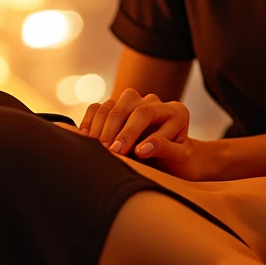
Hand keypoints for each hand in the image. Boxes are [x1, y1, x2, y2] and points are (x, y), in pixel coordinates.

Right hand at [79, 90, 209, 180]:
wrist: (175, 162)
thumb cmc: (179, 162)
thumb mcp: (179, 158)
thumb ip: (164, 149)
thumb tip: (141, 149)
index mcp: (175, 111)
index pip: (146, 113)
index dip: (130, 131)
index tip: (121, 152)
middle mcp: (155, 102)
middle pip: (126, 105)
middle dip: (113, 129)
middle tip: (106, 151)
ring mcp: (136, 103)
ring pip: (111, 105)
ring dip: (100, 126)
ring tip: (96, 148)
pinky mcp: (119, 109)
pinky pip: (99, 108)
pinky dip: (90, 121)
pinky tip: (86, 138)